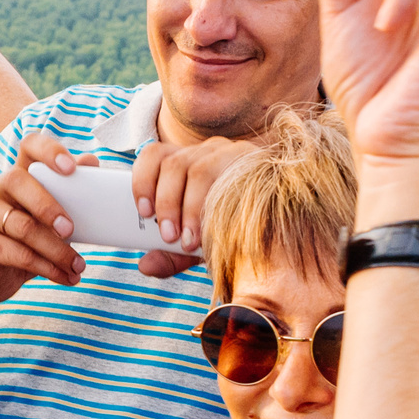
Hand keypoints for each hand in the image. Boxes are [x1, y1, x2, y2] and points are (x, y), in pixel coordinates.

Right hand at [0, 131, 89, 305]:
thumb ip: (69, 192)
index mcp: (19, 174)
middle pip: (19, 182)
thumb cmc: (28, 241)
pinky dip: (47, 268)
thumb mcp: (50, 217)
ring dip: (57, 250)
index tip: (70, 168)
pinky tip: (64, 277)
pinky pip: (19, 254)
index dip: (49, 150)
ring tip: (78, 265)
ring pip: (23, 227)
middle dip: (49, 206)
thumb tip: (91, 162)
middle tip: (71, 229)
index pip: (29, 146)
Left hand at [130, 135, 259, 276]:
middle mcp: (204, 152)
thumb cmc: (227, 227)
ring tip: (191, 241)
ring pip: (199, 169)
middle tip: (168, 237)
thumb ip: (170, 255)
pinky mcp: (253, 161)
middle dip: (167, 203)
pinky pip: (231, 175)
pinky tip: (218, 227)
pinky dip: (218, 204)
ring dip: (190, 208)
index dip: (142, 180)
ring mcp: (230, 152)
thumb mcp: (195, 244)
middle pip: (174, 164)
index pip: (155, 155)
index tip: (143, 211)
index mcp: (184, 162)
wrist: (276, 222)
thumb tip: (145, 266)